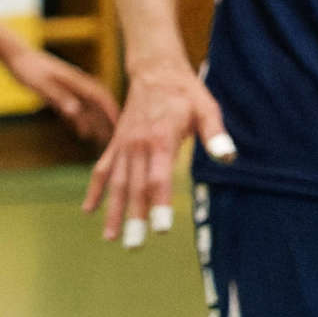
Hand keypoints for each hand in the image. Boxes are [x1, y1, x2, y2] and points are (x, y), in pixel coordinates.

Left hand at [7, 43, 118, 143]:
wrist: (16, 57)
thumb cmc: (28, 69)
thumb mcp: (42, 85)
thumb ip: (59, 97)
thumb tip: (75, 112)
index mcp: (75, 81)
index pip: (100, 97)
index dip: (111, 111)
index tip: (121, 125)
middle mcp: (76, 85)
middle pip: (98, 104)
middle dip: (109, 120)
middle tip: (118, 138)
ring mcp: (69, 89)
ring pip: (88, 108)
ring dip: (97, 123)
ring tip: (104, 140)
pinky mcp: (60, 93)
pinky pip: (75, 108)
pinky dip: (81, 120)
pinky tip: (83, 133)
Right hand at [84, 63, 230, 247]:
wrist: (154, 70)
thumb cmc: (185, 91)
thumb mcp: (206, 107)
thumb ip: (215, 133)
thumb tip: (228, 156)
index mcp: (161, 137)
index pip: (158, 177)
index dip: (159, 204)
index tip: (160, 228)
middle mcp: (138, 144)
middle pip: (135, 186)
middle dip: (134, 217)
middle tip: (134, 246)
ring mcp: (124, 145)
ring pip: (116, 182)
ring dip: (113, 211)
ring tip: (111, 239)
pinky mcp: (116, 144)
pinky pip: (102, 169)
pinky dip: (95, 190)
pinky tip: (89, 211)